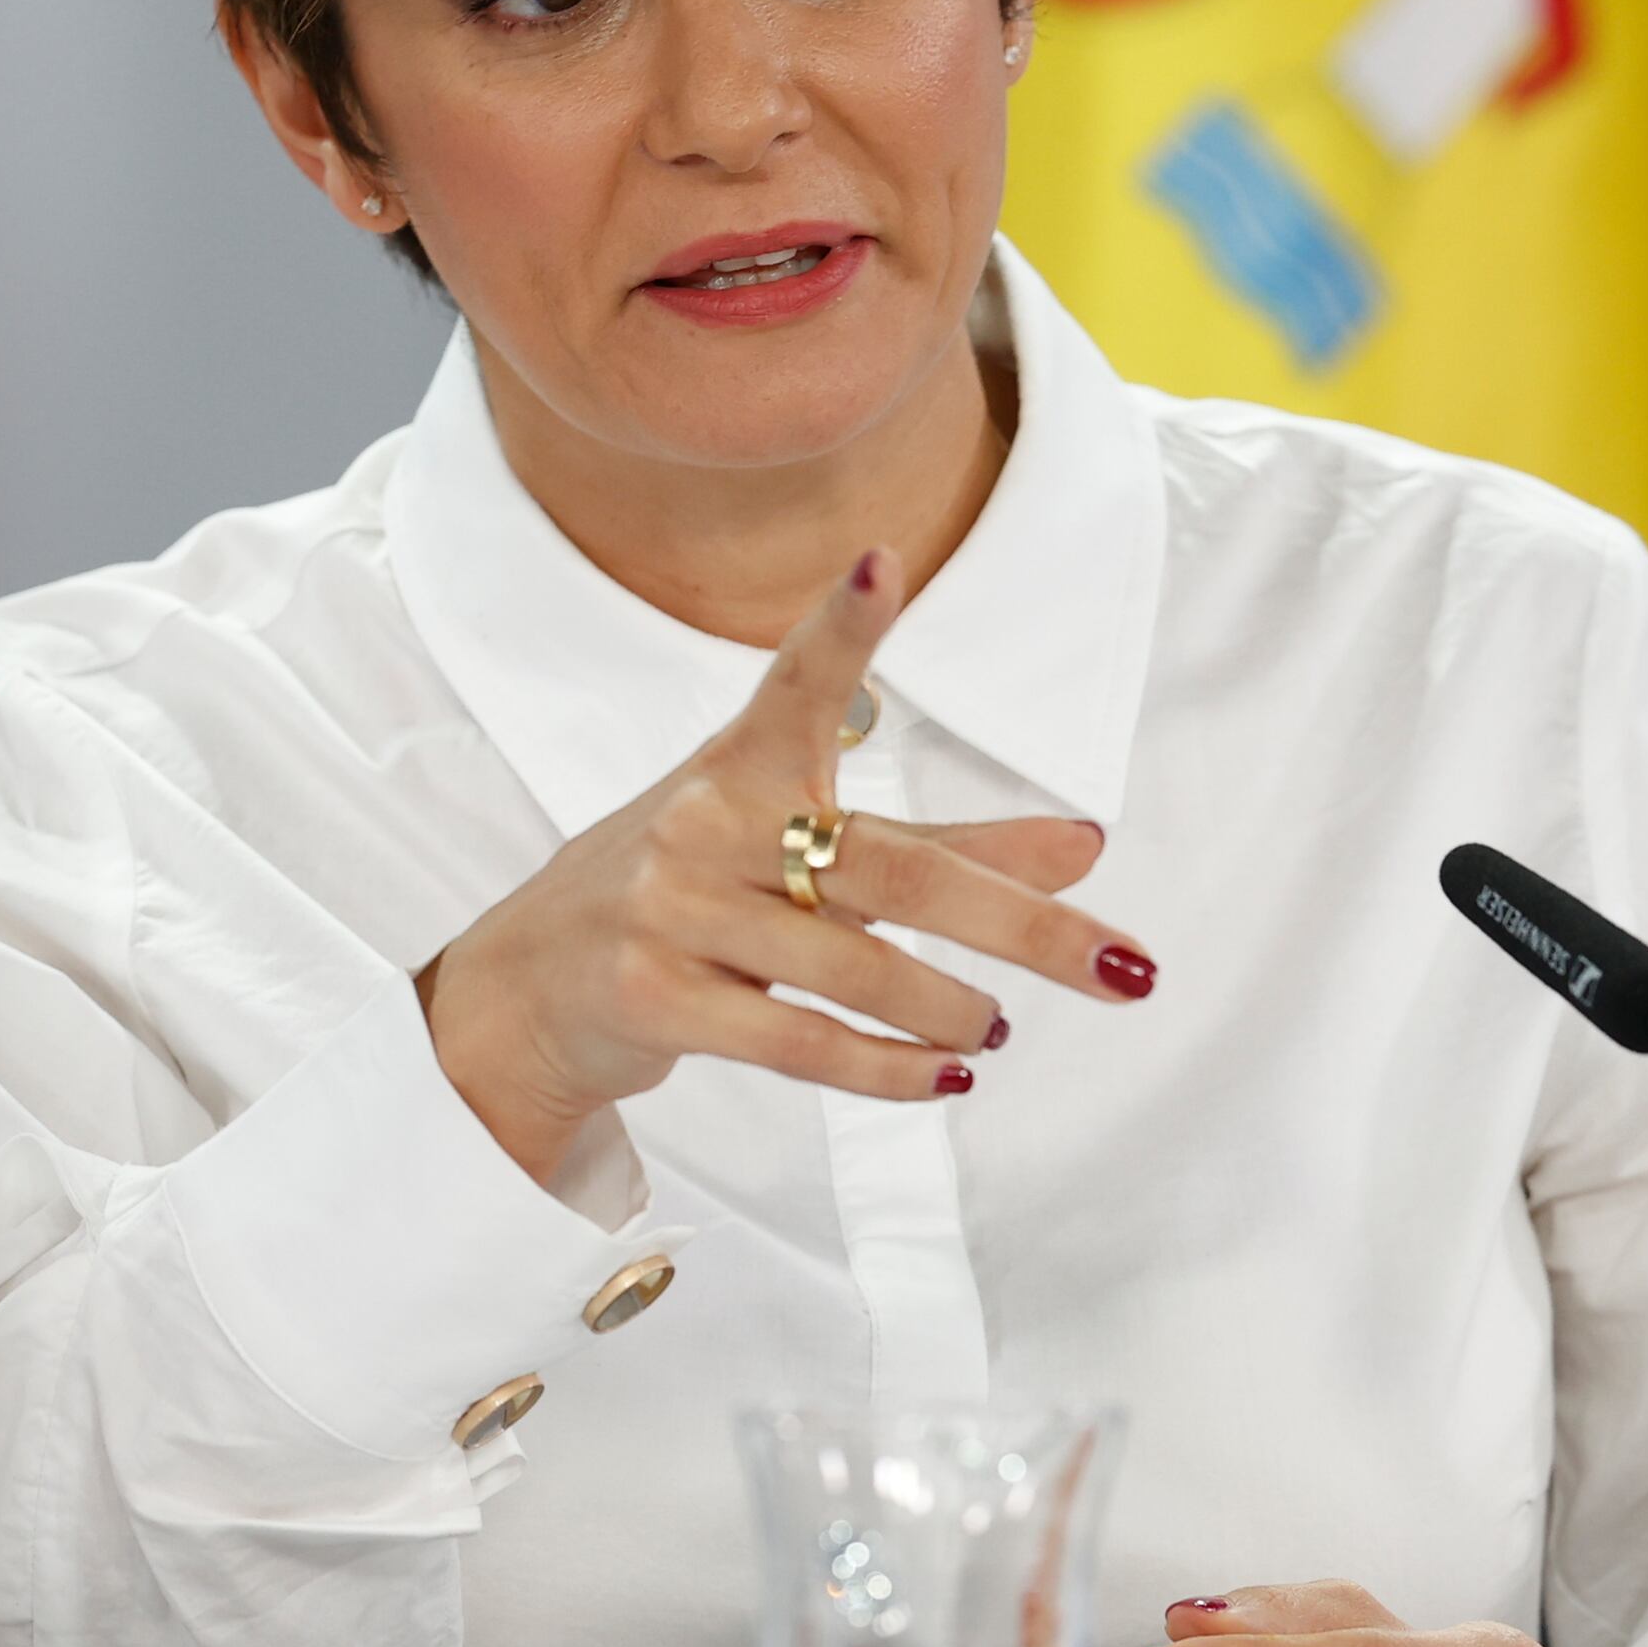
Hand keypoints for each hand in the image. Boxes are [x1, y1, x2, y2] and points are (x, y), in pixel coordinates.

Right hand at [415, 549, 1155, 1183]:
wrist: (522, 991)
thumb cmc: (683, 901)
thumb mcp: (793, 852)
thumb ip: (943, 852)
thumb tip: (1083, 850)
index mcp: (738, 766)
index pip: (798, 686)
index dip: (843, 628)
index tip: (884, 565)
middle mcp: (703, 825)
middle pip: (894, 870)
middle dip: (1024, 926)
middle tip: (1125, 966)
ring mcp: (672, 910)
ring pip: (853, 970)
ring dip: (950, 1011)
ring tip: (998, 1029)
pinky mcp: (652, 997)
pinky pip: (799, 1044)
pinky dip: (889, 1072)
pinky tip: (946, 1081)